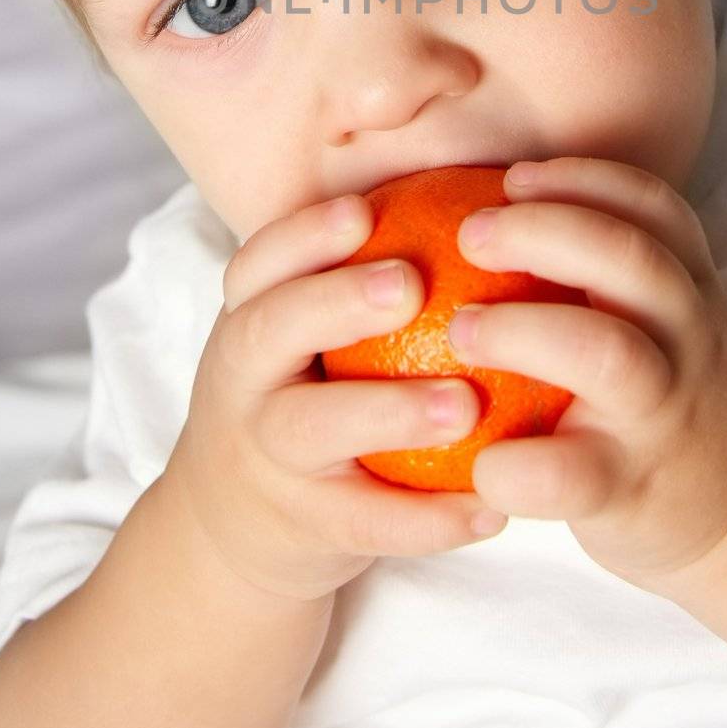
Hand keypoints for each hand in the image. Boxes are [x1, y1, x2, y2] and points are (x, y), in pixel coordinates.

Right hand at [161, 191, 498, 607]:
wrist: (232, 523)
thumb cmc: (302, 392)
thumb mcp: (301, 332)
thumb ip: (362, 273)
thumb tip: (482, 200)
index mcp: (247, 319)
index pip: (259, 264)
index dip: (304, 234)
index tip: (365, 208)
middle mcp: (241, 381)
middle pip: (272, 331)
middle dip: (336, 301)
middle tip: (412, 282)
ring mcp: (265, 457)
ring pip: (314, 429)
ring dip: (390, 413)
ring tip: (467, 405)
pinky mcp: (301, 528)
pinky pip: (367, 524)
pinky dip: (429, 519)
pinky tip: (494, 509)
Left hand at [452, 156, 726, 600]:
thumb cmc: (680, 400)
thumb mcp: (674, 324)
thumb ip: (615, 274)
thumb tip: (488, 208)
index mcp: (691, 292)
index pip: (653, 209)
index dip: (583, 180)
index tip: (515, 176)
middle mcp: (687, 341)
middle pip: (631, 260)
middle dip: (545, 231)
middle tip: (469, 233)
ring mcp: (663, 415)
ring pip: (605, 354)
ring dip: (521, 330)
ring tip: (458, 328)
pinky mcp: (632, 490)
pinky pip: (569, 474)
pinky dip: (512, 464)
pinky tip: (475, 458)